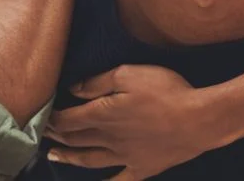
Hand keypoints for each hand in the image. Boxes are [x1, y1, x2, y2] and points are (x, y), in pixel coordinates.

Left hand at [44, 65, 222, 179]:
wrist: (199, 120)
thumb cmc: (166, 91)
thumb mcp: (129, 74)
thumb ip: (98, 82)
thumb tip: (74, 90)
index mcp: (103, 115)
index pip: (68, 119)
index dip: (54, 117)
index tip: (44, 114)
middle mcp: (108, 139)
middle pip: (75, 139)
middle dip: (57, 135)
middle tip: (44, 133)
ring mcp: (124, 157)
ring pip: (88, 160)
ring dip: (69, 157)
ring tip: (54, 155)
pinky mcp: (142, 168)